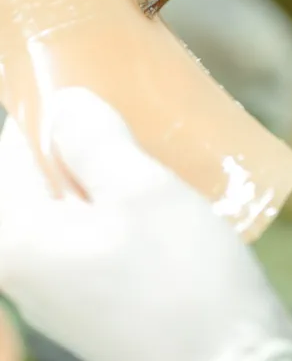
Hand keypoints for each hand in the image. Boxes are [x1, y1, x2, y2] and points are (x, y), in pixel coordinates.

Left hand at [0, 90, 291, 360]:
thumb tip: (63, 102)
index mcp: (18, 240)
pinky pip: (91, 234)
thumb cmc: (183, 277)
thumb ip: (93, 140)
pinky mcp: (93, 304)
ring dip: (105, 170)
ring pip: (68, 205)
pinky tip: (160, 191)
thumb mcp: (142, 189)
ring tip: (151, 144)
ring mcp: (59, 292)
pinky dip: (117, 205)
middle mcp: (25, 270)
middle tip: (131, 108)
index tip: (95, 79)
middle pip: (38, 178)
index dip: (51, 107)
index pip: (12, 148)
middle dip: (80, 139)